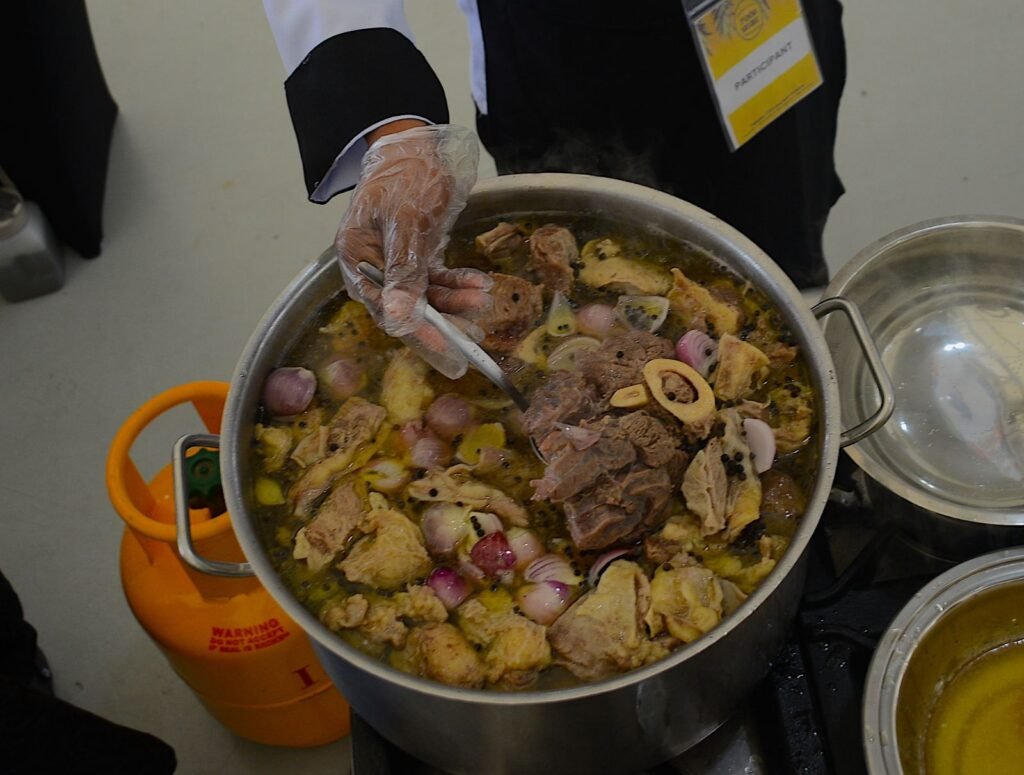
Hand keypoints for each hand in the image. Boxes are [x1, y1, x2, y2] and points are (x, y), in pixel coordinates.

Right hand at [336, 123, 491, 377]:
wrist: (418, 144)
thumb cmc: (407, 177)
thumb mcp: (407, 225)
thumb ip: (404, 273)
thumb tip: (399, 318)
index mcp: (357, 258)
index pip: (386, 308)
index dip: (417, 333)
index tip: (447, 352)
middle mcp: (371, 266)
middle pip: (405, 307)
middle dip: (441, 322)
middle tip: (472, 341)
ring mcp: (393, 262)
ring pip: (425, 295)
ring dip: (454, 300)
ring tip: (482, 296)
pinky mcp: (414, 256)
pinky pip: (435, 279)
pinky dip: (456, 283)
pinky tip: (478, 284)